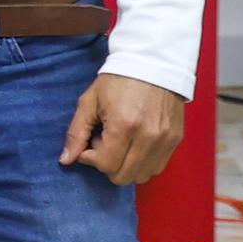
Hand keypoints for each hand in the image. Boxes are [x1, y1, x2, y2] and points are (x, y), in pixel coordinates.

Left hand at [60, 71, 184, 188]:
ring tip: (120, 143)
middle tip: (104, 143)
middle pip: (124, 176)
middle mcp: (149, 137)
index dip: (91, 159)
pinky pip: (158, 166)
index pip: (106, 165)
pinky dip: (142, 163)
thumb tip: (66, 160)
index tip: (88, 144)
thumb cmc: (118, 81)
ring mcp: (166, 140)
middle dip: (107, 164)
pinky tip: (134, 143)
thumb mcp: (89, 102)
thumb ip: (76, 133)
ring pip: (142, 175)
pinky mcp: (176, 139)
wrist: (154, 64)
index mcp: (125, 126)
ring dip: (126, 165)